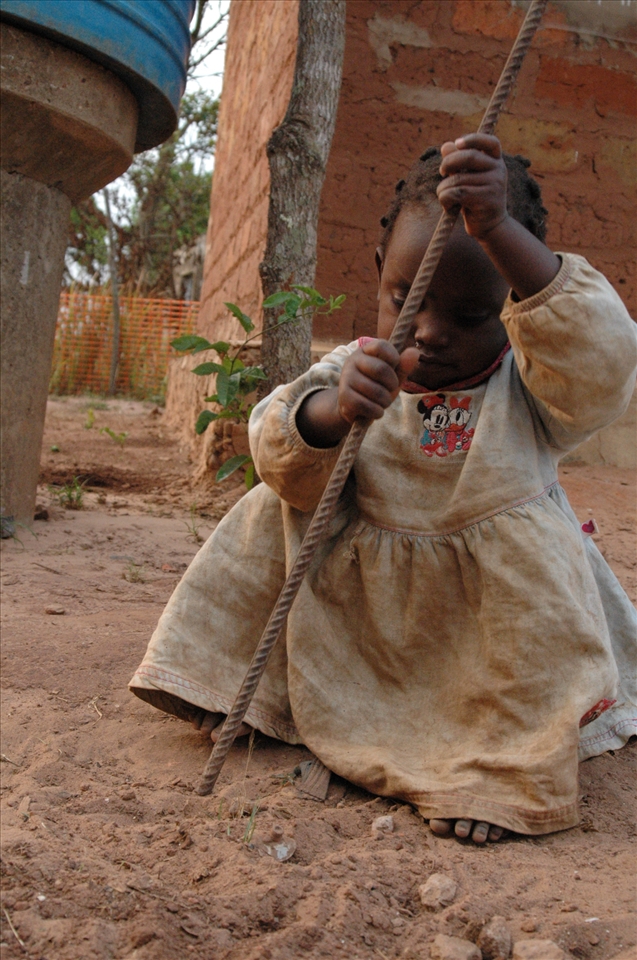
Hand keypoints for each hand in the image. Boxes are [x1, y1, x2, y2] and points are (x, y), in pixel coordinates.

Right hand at [296, 340, 417, 446]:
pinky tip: (375, 411)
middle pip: (381, 370)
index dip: (394, 359)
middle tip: (389, 390)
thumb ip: (403, 366)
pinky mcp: (343, 396)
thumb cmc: (376, 388)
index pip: (381, 346)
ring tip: (382, 402)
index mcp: (365, 351)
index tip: (393, 369)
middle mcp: (352, 361)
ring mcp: (346, 378)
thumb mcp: (392, 376)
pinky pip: (366, 405)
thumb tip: (415, 351)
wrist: (354, 408)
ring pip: (375, 391)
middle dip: (392, 385)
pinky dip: (376, 412)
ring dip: (385, 402)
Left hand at [437, 133, 507, 238]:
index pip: (491, 142)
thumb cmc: (476, 199)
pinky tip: (448, 205)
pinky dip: (445, 198)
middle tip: (442, 171)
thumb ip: (458, 162)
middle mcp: (499, 171)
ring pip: (458, 179)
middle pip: (469, 157)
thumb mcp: (468, 178)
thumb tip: (446, 146)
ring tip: (444, 196)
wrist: (491, 227)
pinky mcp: (485, 201)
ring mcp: (494, 185)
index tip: (457, 143)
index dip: (473, 139)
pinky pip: (456, 193)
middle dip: (449, 162)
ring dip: (443, 188)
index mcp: (496, 161)